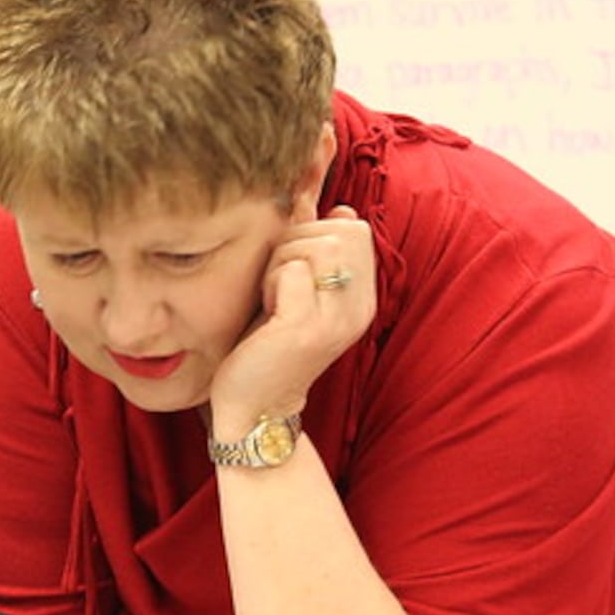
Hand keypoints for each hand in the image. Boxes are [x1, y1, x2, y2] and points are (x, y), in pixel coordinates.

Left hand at [209, 205, 376, 431]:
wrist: (252, 407)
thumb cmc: (264, 343)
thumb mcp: (294, 289)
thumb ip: (311, 250)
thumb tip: (331, 207)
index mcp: (362, 297)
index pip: (352, 227)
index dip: (311, 236)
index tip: (290, 274)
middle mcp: (360, 307)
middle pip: (336, 230)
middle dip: (293, 246)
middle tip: (276, 288)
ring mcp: (337, 318)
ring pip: (313, 245)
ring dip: (278, 265)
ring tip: (271, 301)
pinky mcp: (307, 328)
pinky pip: (291, 270)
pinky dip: (269, 284)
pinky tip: (266, 314)